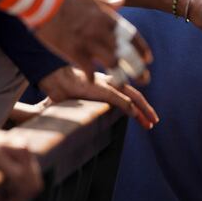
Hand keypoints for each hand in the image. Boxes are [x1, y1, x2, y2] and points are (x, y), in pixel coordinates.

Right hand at [34, 0, 151, 77]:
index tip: (148, 60)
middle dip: (138, 68)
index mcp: (108, 18)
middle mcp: (103, 31)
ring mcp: (89, 42)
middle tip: (145, 79)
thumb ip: (108, 2)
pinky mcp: (73, 50)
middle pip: (127, 54)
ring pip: (112, 65)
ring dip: (120, 77)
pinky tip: (92, 82)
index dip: (142, 49)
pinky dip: (91, 77)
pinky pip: (88, 69)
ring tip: (124, 86)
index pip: (132, 36)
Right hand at [38, 67, 159, 129]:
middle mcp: (107, 82)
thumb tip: (63, 115)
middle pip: (133, 94)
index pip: (125, 92)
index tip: (141, 115)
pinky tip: (136, 116)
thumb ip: (75, 105)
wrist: (48, 77)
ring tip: (151, 123)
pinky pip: (120, 100)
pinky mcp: (100, 89)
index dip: (135, 103)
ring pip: (132, 96)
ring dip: (143, 110)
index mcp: (102, 82)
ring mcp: (105, 84)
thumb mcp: (71, 98)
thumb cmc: (56, 87)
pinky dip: (130, 108)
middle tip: (153, 121)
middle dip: (145, 108)